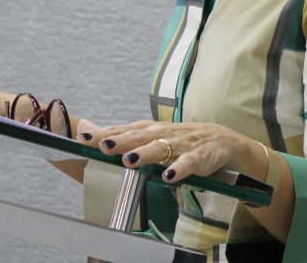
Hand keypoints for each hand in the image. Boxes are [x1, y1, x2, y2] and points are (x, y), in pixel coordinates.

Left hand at [74, 119, 265, 184]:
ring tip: (130, 160)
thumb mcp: (148, 134)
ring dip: (145, 153)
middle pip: (139, 136)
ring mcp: (181, 145)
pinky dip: (179, 170)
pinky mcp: (199, 157)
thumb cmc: (179, 139)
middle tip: (104, 146)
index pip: (123, 130)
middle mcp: (163, 134)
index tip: (84, 137)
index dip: (104, 134)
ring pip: (161, 148)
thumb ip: (119, 135)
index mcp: (149, 130)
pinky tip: (169, 177)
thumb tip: (85, 129)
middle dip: (121, 141)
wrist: (222, 140)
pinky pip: (188, 164)